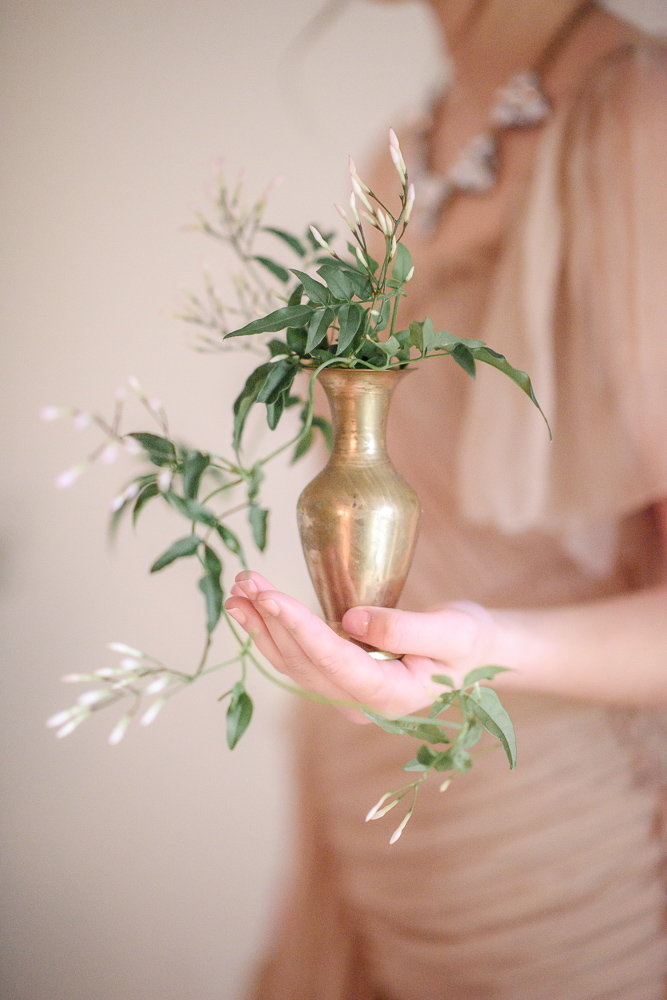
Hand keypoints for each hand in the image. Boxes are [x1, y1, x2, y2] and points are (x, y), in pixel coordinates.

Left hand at [225, 571, 498, 721]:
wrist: (476, 656)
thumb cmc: (469, 642)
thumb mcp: (451, 631)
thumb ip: (404, 628)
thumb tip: (350, 620)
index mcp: (391, 695)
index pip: (335, 662)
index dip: (300, 630)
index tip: (271, 597)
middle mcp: (361, 702)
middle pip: (304, 663)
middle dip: (272, 619)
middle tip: (245, 580)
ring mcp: (347, 695)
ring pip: (293, 663)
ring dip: (262, 626)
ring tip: (238, 590)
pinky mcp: (339, 679)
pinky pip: (298, 658)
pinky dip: (271, 632)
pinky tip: (250, 609)